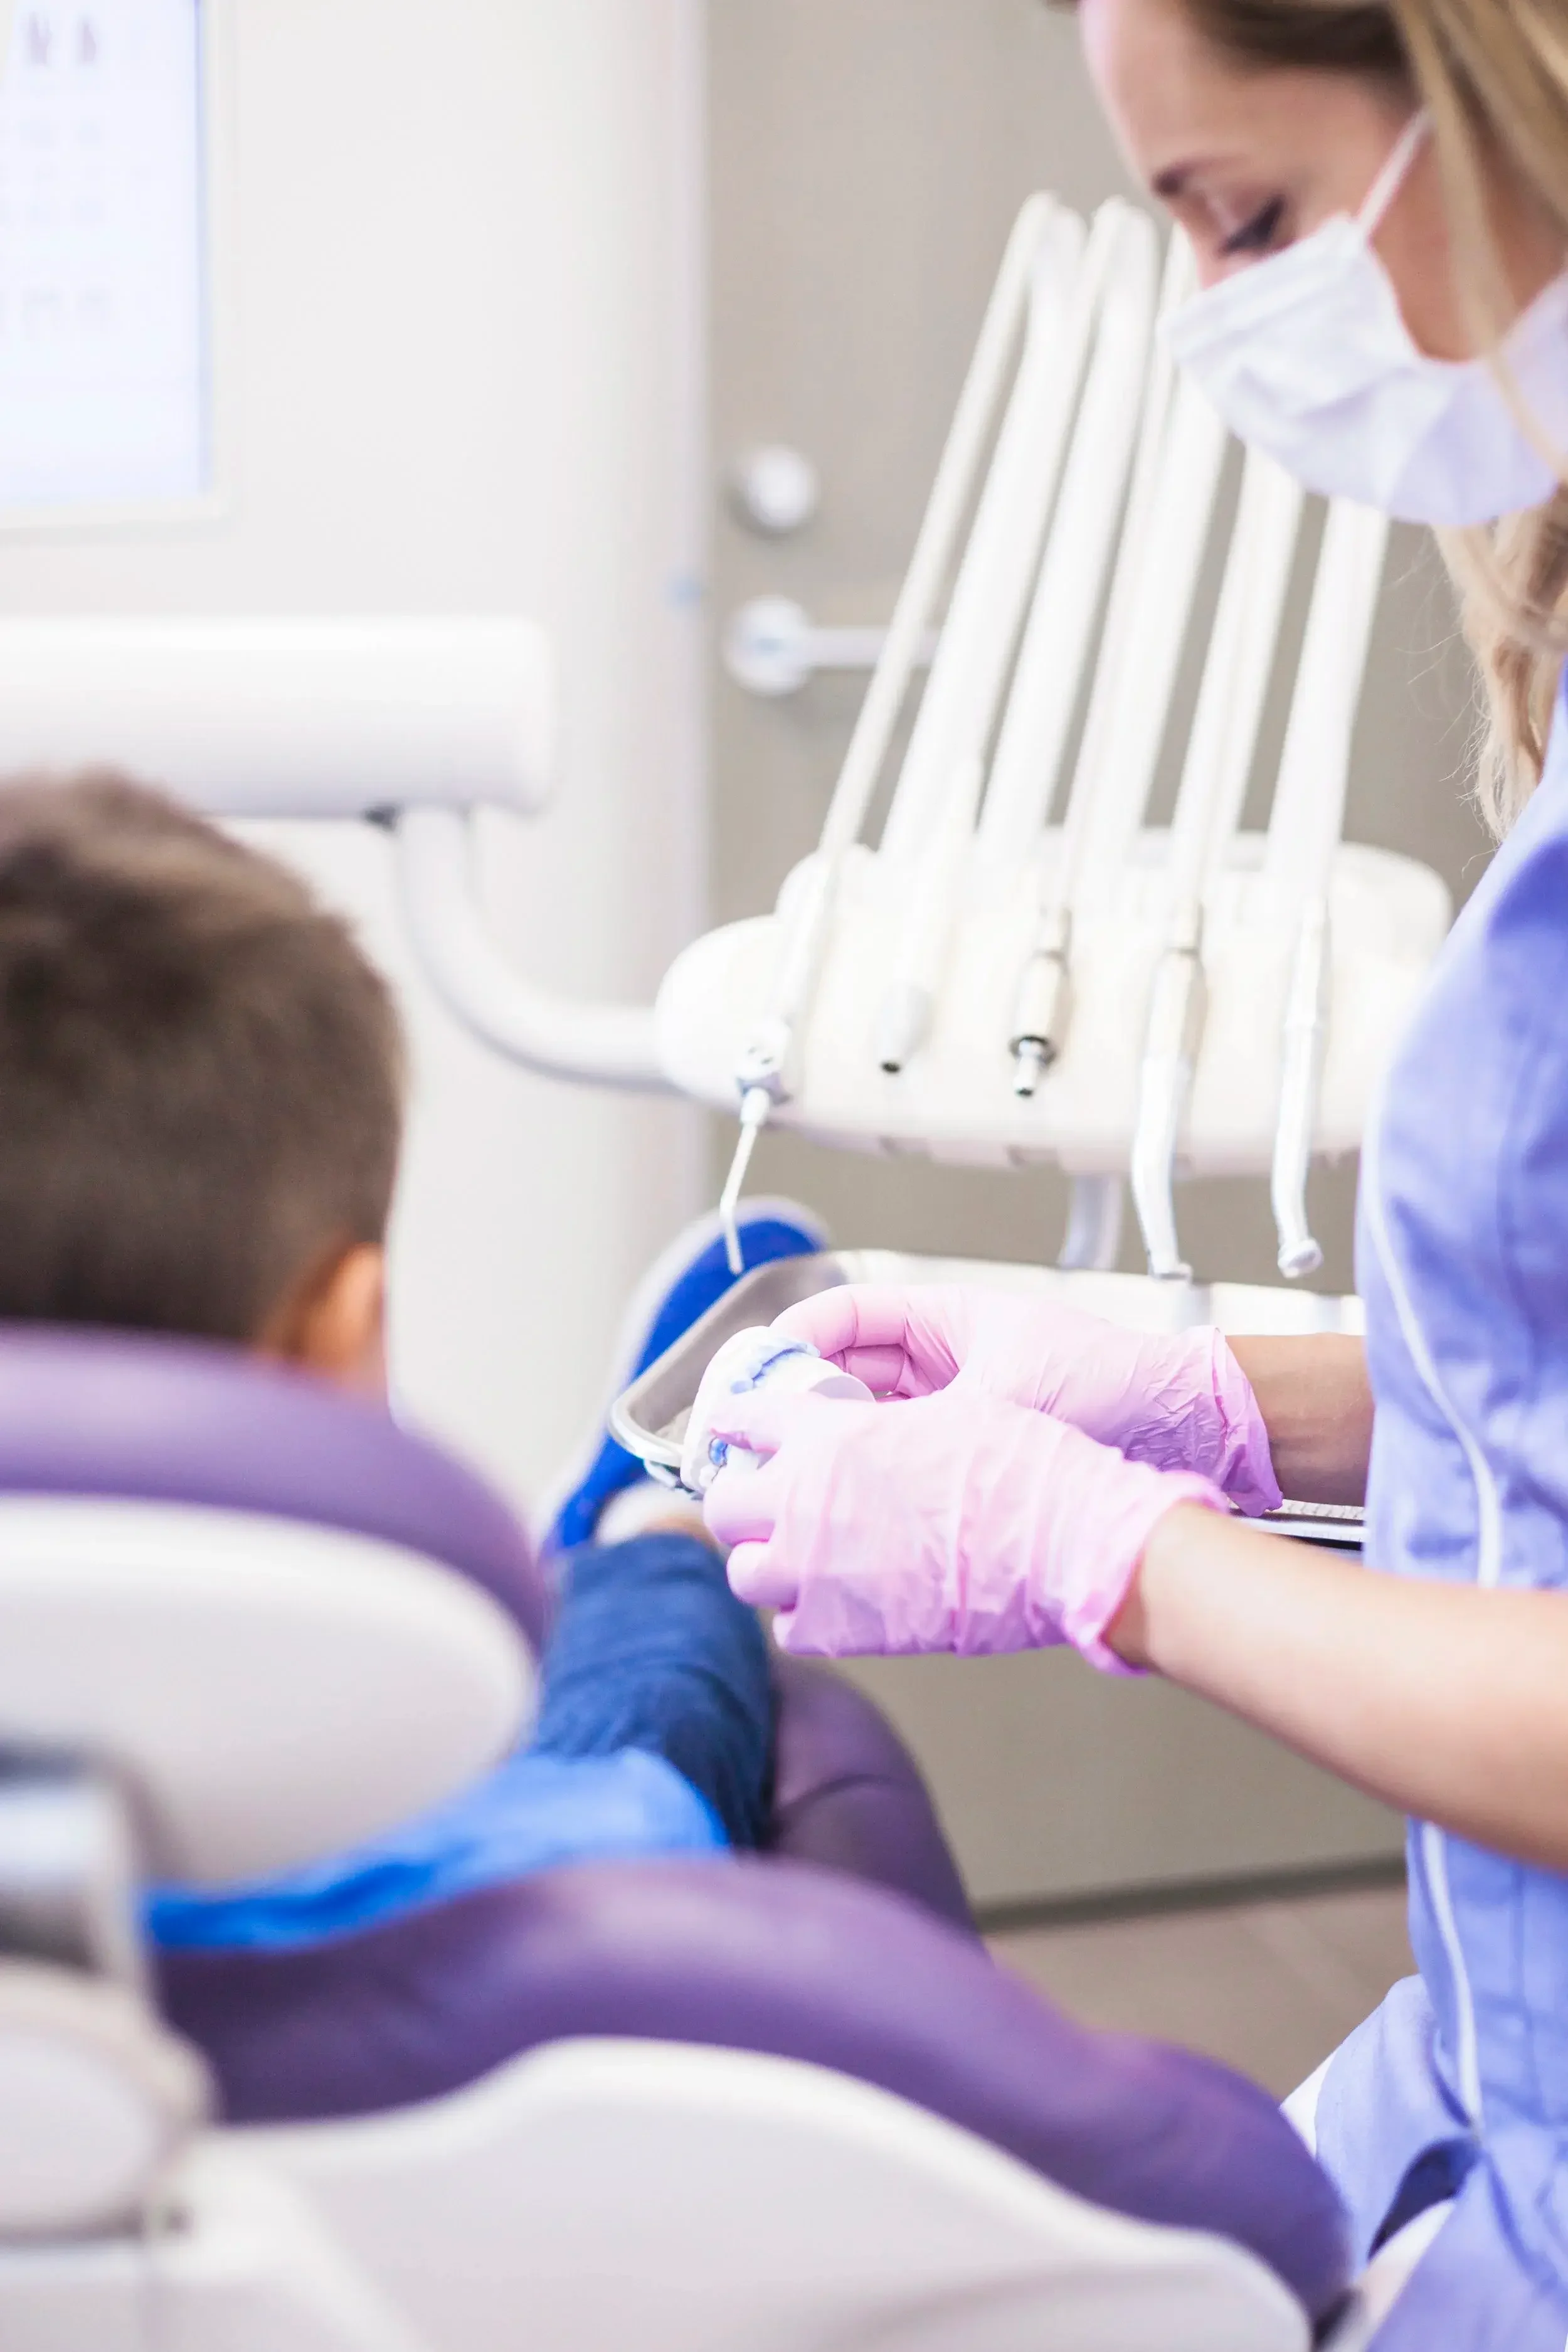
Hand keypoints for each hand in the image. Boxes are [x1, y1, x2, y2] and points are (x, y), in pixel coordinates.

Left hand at [703, 1385, 1224, 1669]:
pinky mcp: (836, 1628)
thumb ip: (886, 1429)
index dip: (738, 1426)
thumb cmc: (1022, 1472)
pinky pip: (790, 1626)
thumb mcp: (948, 1415)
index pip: (744, 1420)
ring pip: (744, 1572)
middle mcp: (803, 1499)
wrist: (1059, 1544)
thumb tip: (876, 1441)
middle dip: (740, 1501)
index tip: (737, 1434)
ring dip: (765, 1562)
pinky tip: (836, 1603)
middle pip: (724, 1503)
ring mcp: (812, 1569)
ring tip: (798, 1560)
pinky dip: (805, 1615)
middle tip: (764, 1505)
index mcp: (828, 1433)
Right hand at [771, 1284, 1280, 1514]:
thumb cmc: (1112, 1384)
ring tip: (789, 1471)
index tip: (755, 1375)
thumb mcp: (1007, 1386)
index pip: (845, 1317)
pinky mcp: (965, 1452)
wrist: (1183, 1431)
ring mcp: (952, 1406)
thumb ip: (929, 1413)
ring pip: (864, 1417)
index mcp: (945, 1319)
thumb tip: (854, 1440)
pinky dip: (866, 1472)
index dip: (792, 1342)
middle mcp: (943, 1360)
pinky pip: (897, 1456)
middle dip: (794, 1398)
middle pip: (843, 1370)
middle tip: (753, 1434)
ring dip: (826, 1439)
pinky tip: (845, 1498)